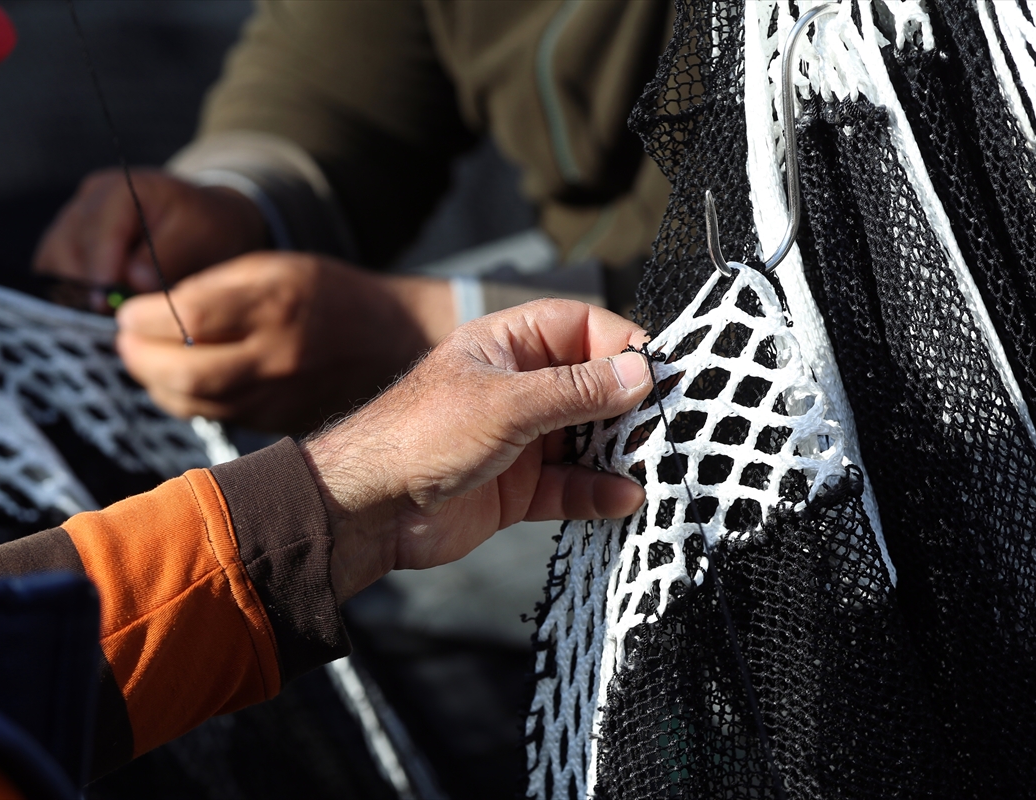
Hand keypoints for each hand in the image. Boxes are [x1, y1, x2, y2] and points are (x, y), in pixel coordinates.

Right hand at [34, 168, 266, 309]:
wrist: (207, 224)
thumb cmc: (207, 228)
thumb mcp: (199, 237)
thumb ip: (166, 257)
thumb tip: (133, 282)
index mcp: (121, 189)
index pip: (98, 230)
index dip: (100, 270)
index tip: (106, 304)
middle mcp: (88, 201)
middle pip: (67, 247)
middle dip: (86, 286)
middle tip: (108, 320)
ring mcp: (73, 222)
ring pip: (54, 263)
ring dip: (76, 294)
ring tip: (105, 320)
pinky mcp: (67, 247)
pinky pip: (55, 274)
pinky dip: (72, 295)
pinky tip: (96, 315)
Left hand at [115, 252, 454, 432]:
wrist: (389, 340)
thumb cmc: (324, 294)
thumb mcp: (273, 267)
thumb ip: (213, 288)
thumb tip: (151, 312)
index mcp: (277, 303)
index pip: (190, 319)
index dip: (146, 318)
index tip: (129, 311)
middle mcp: (278, 355)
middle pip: (186, 374)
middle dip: (139, 358)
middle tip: (126, 340)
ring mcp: (280, 396)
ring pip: (194, 403)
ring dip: (155, 382)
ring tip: (145, 360)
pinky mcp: (279, 422)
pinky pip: (215, 417)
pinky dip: (184, 400)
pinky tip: (179, 380)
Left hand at [300, 300, 651, 602]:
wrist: (368, 510)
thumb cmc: (420, 435)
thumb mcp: (507, 403)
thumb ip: (577, 391)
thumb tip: (640, 372)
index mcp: (507, 346)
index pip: (580, 327)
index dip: (621, 343)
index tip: (658, 370)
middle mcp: (519, 387)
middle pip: (592, 386)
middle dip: (630, 406)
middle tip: (667, 423)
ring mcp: (521, 438)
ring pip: (588, 440)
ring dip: (621, 454)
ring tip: (655, 465)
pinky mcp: (520, 487)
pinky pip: (572, 485)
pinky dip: (598, 492)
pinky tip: (624, 499)